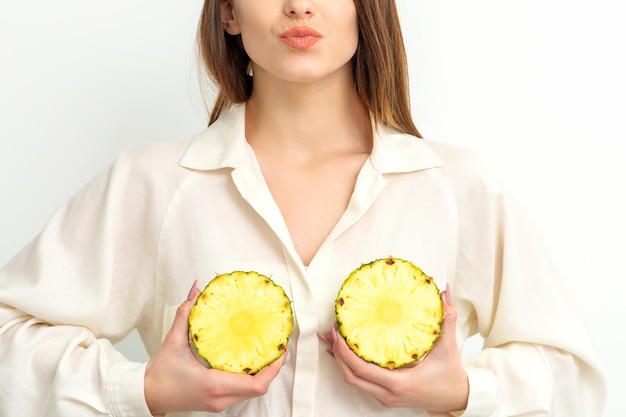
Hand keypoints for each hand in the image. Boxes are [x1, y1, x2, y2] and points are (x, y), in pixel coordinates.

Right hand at [144, 281, 286, 415]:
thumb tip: (196, 291)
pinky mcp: (218, 402)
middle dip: (274, 367)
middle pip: (259, 388)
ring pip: (252, 391)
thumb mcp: (172, 341)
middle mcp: (220, 398)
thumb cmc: (160, 374)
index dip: (274, 368)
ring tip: (270, 349)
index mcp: (213, 385)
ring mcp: (220, 403)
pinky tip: (253, 359)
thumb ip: (186, 315)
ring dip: (264, 372)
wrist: (148, 395)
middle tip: (279, 344)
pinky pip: (243, 391)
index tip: (281, 349)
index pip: (255, 384)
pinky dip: (252, 377)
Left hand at [318, 285, 467, 412]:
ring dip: (340, 360)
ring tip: (331, 339)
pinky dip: (350, 367)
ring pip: (353, 380)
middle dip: (336, 353)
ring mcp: (385, 397)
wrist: (457, 399)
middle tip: (331, 331)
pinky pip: (361, 382)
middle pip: (350, 376)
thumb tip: (446, 292)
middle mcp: (388, 393)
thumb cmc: (451, 376)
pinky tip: (344, 352)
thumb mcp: (448, 347)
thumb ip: (448, 318)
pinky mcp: (385, 396)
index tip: (338, 331)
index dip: (344, 350)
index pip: (361, 369)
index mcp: (399, 382)